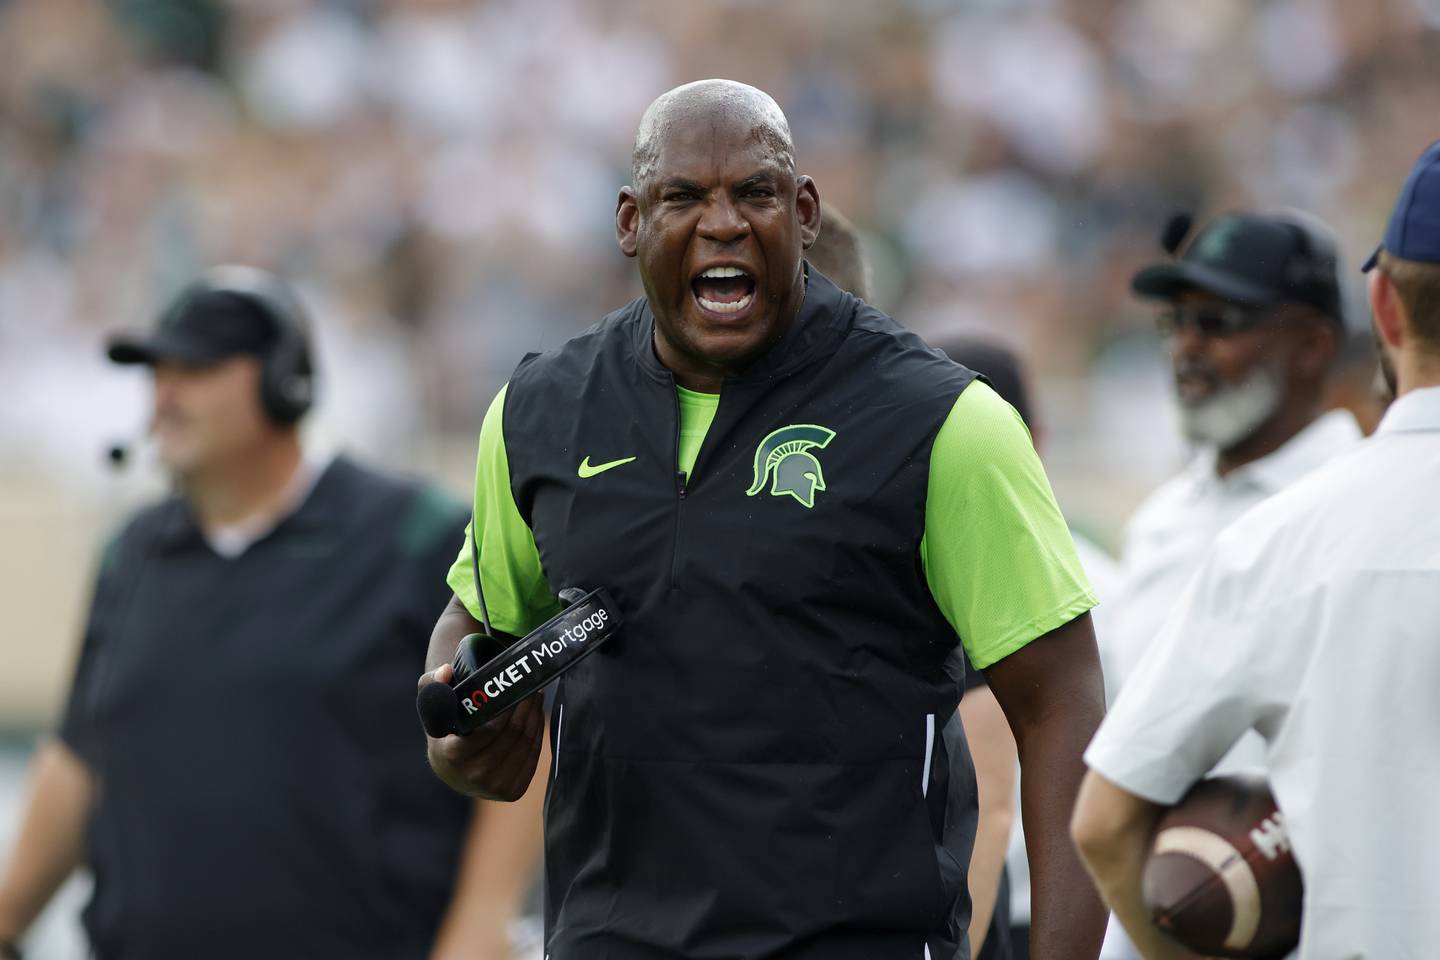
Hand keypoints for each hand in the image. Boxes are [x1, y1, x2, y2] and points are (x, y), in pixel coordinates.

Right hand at [420, 664, 543, 800]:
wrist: (451, 769)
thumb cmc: (443, 730)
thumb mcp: (431, 705)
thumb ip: (433, 684)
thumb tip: (447, 670)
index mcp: (452, 756)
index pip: (491, 728)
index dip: (508, 704)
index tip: (516, 685)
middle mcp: (473, 776)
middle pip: (512, 734)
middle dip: (526, 706)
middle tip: (532, 686)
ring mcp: (494, 788)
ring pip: (525, 744)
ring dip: (535, 717)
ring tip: (536, 698)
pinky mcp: (512, 792)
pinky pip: (533, 757)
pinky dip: (537, 734)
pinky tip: (536, 717)